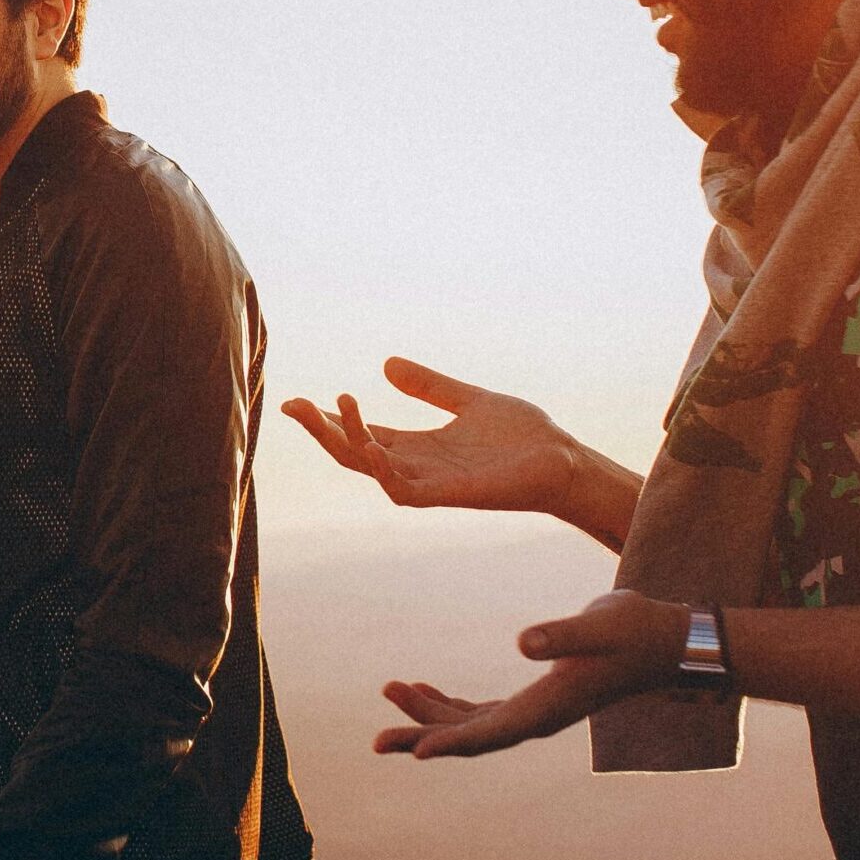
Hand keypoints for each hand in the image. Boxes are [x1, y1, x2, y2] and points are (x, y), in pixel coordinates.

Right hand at [281, 356, 579, 515]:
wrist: (564, 461)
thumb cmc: (522, 437)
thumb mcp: (467, 400)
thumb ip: (429, 386)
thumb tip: (386, 364)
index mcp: (418, 446)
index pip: (361, 435)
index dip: (329, 420)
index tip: (296, 401)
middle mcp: (417, 467)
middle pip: (354, 453)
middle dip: (322, 431)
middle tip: (295, 405)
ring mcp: (431, 483)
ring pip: (371, 470)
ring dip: (347, 442)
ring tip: (334, 407)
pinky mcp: (450, 495)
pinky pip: (404, 490)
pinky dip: (382, 471)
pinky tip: (370, 446)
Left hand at [374, 591, 687, 757]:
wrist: (665, 640)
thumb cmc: (635, 632)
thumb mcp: (599, 626)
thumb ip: (560, 635)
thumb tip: (521, 642)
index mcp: (548, 708)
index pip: (489, 733)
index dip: (450, 743)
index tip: (412, 754)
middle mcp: (537, 717)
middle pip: (470, 737)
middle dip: (423, 736)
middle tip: (376, 741)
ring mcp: (536, 709)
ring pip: (471, 723)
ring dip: (430, 713)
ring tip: (390, 692)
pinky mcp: (536, 694)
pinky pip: (482, 710)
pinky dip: (451, 703)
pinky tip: (424, 688)